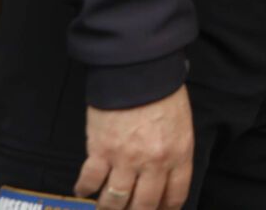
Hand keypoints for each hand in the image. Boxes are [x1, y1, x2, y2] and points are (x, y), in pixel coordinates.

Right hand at [76, 86, 193, 209]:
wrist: (139, 70)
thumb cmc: (163, 93)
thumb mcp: (181, 124)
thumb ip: (175, 153)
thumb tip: (164, 177)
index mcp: (179, 154)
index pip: (175, 196)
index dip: (166, 209)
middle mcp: (154, 163)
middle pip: (144, 206)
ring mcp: (126, 159)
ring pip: (115, 201)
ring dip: (108, 209)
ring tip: (105, 208)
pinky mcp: (101, 150)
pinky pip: (90, 181)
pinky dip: (84, 189)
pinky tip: (84, 190)